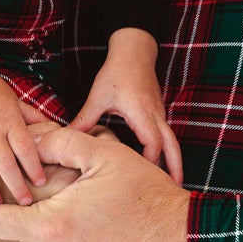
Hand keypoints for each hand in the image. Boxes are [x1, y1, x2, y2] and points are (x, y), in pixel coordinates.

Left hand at [70, 29, 183, 183]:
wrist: (134, 51)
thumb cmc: (117, 72)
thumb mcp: (98, 96)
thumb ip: (85, 120)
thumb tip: (66, 139)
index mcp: (142, 114)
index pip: (152, 143)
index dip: (149, 162)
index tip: (142, 179)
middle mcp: (156, 116)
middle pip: (172, 146)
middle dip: (175, 167)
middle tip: (176, 190)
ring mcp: (160, 114)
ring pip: (172, 142)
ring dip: (173, 161)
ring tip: (172, 183)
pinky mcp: (158, 113)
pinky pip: (166, 135)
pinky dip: (167, 151)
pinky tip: (161, 164)